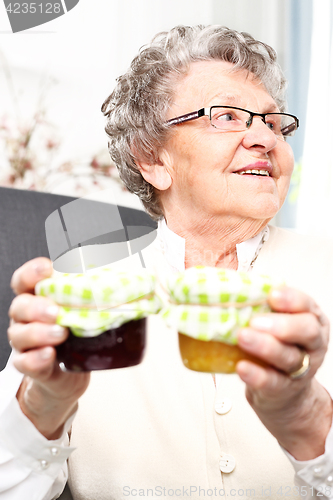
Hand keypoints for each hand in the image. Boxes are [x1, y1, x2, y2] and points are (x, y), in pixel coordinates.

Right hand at [8, 257, 89, 439]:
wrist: (67, 376)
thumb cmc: (77, 336)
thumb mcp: (87, 313)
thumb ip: (102, 297)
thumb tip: (141, 283)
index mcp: (38, 298)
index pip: (25, 280)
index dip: (32, 272)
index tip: (47, 269)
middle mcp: (26, 318)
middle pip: (20, 306)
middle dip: (36, 307)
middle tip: (56, 312)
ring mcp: (24, 342)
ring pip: (19, 334)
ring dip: (39, 333)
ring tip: (60, 334)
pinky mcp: (29, 365)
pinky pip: (25, 362)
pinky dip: (36, 358)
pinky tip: (49, 354)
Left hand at [236, 286, 331, 459]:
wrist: (283, 390)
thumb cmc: (276, 345)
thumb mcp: (275, 322)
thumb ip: (259, 307)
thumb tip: (223, 287)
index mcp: (309, 319)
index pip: (307, 305)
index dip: (292, 299)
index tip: (272, 295)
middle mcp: (310, 343)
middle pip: (307, 331)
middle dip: (283, 325)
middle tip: (256, 321)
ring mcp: (300, 369)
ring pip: (289, 357)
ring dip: (265, 347)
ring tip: (243, 337)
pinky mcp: (283, 389)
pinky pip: (272, 382)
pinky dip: (256, 375)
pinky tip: (242, 367)